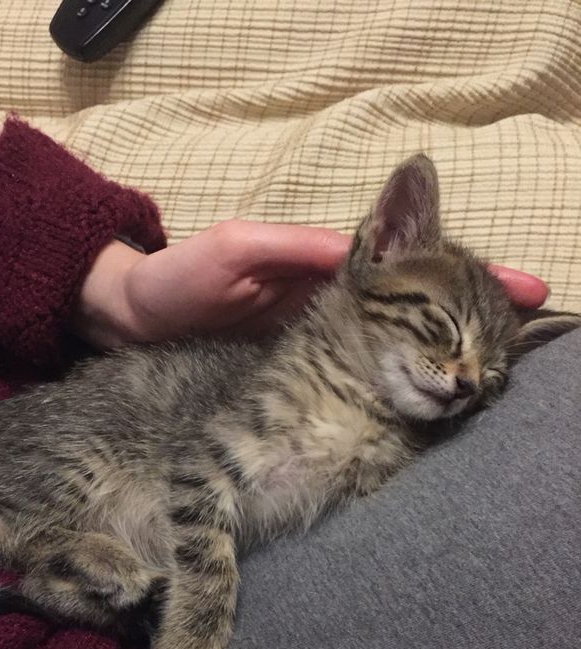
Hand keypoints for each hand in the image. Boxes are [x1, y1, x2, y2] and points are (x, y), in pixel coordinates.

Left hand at [73, 220, 548, 347]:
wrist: (131, 320)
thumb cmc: (177, 279)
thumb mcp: (236, 251)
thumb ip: (297, 251)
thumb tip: (360, 247)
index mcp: (324, 267)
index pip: (412, 264)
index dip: (466, 277)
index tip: (520, 289)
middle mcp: (335, 303)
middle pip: (420, 308)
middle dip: (476, 319)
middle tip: (521, 342)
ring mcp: (322, 340)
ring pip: (401, 345)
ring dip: (451, 355)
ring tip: (495, 371)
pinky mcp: (303, 373)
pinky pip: (363, 375)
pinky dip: (405, 381)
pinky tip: (433, 396)